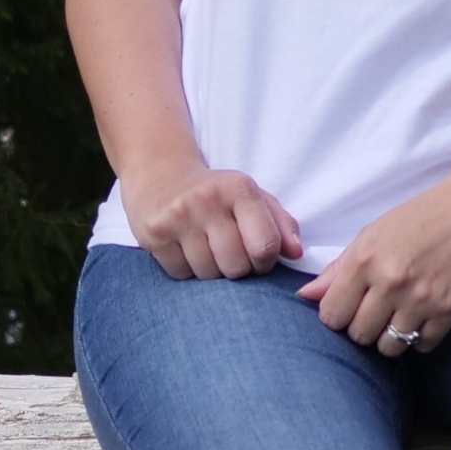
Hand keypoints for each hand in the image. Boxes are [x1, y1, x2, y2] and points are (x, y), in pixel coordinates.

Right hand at [121, 161, 301, 279]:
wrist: (161, 175)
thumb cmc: (217, 193)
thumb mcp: (253, 197)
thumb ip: (281, 224)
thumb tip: (297, 253)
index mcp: (239, 188)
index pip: (265, 246)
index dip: (266, 262)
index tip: (259, 258)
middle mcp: (208, 200)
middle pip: (236, 267)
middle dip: (238, 269)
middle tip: (230, 254)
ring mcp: (178, 216)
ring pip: (208, 274)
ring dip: (212, 271)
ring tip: (207, 249)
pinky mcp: (153, 233)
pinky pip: (181, 274)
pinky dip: (187, 270)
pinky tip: (186, 250)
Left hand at [298, 171, 450, 355]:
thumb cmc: (418, 218)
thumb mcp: (372, 234)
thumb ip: (338, 269)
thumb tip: (305, 298)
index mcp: (365, 258)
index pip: (331, 315)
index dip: (336, 315)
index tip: (348, 307)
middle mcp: (390, 281)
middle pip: (358, 335)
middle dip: (363, 326)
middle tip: (376, 308)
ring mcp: (421, 299)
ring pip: (388, 347)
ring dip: (390, 336)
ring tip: (399, 314)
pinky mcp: (449, 311)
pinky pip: (421, 346)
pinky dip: (420, 336)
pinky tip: (423, 314)